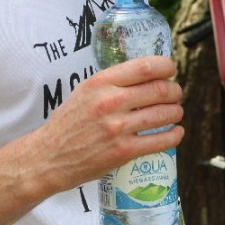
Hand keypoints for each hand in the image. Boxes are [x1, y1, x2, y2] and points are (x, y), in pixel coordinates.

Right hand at [32, 55, 182, 193]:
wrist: (47, 158)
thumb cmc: (68, 123)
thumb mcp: (84, 91)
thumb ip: (113, 82)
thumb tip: (145, 75)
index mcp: (101, 83)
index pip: (146, 66)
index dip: (166, 67)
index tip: (170, 70)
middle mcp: (110, 102)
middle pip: (161, 90)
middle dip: (175, 91)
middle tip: (175, 94)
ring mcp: (118, 128)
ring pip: (164, 114)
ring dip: (176, 112)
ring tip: (175, 112)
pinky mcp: (123, 152)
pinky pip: (160, 141)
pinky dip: (175, 135)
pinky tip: (176, 132)